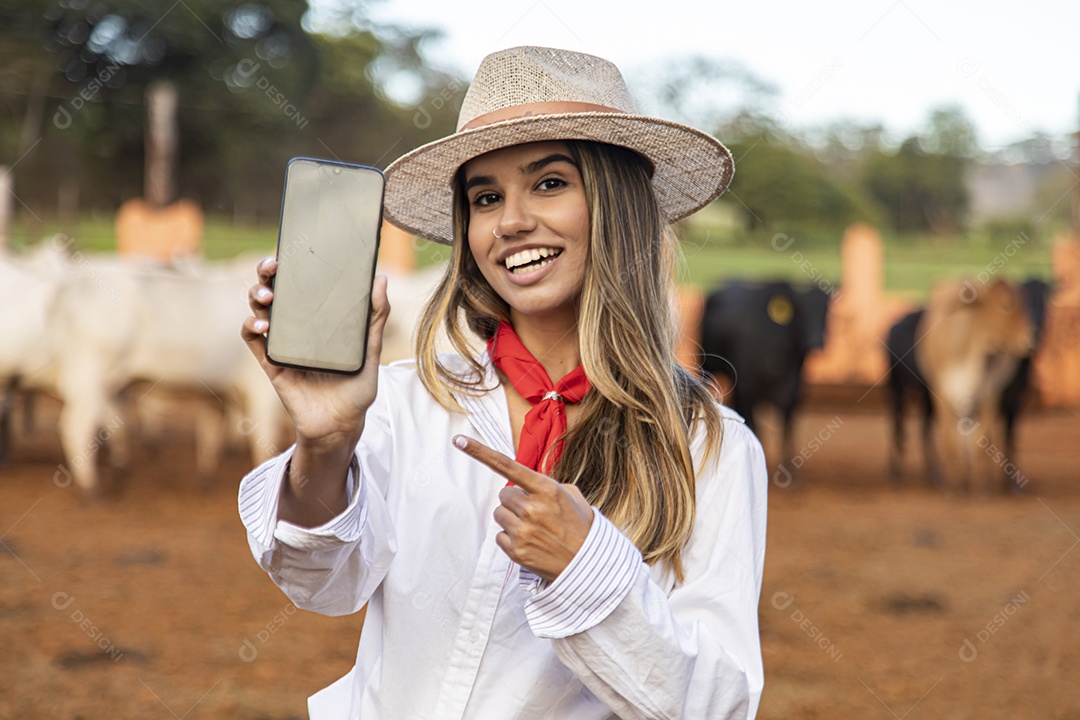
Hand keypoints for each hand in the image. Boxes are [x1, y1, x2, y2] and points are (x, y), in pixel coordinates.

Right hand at [240, 257, 390, 449]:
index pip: (301, 285)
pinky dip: (252, 327)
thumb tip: (381, 279)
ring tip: (268, 297)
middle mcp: (297, 328)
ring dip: (257, 297)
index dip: (292, 265)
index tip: (293, 250)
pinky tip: (262, 325)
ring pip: (259, 310)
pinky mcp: (271, 363)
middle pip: (274, 291)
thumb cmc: (357, 389)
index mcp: (319, 320)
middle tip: (273, 266)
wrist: (341, 426)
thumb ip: (375, 318)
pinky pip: (253, 340)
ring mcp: (282, 344)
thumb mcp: (371, 352)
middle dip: (267, 273)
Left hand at [453, 434, 593, 581]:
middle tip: (534, 512)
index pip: (506, 466)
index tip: (459, 441)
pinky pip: (500, 536)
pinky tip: (530, 543)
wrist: (588, 563)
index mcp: (546, 489)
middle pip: (503, 495)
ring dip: (512, 519)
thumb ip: (545, 484)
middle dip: (515, 501)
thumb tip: (524, 484)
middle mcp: (532, 508)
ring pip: (499, 515)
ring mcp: (522, 531)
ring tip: (534, 529)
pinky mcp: (516, 551)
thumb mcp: (571, 496)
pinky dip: (511, 539)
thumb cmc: (579, 527)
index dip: (479, 452)